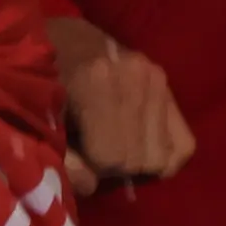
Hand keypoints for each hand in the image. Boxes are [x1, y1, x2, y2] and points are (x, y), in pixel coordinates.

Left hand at [47, 15, 194, 195]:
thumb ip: (61, 158)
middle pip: (138, 159)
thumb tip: (91, 186)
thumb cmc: (45, 81)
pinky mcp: (168, 86)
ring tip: (114, 141)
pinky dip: (165, 156)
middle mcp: (134, 75)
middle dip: (114, 166)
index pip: (111, 158)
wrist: (67, 39)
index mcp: (96, 80)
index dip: (90, 167)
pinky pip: (184, 144)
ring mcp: (156, 78)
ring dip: (136, 159)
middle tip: (94, 148)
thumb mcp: (40, 118)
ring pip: (161, 156)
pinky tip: (141, 148)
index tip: (76, 152)